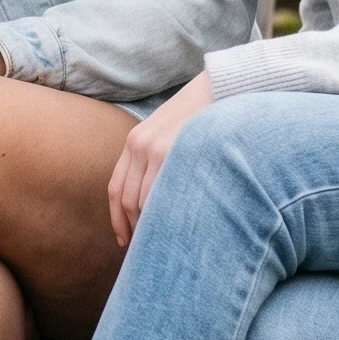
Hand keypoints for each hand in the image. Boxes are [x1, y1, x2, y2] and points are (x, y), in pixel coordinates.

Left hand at [107, 70, 213, 246]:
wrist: (222, 86)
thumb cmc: (202, 116)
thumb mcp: (170, 134)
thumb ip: (158, 159)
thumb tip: (157, 200)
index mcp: (134, 142)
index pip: (116, 189)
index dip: (118, 219)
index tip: (124, 240)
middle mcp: (138, 145)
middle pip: (127, 201)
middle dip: (133, 229)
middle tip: (145, 253)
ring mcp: (155, 149)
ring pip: (144, 202)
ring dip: (150, 227)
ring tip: (163, 247)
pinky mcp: (173, 152)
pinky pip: (162, 193)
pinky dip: (164, 215)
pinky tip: (175, 229)